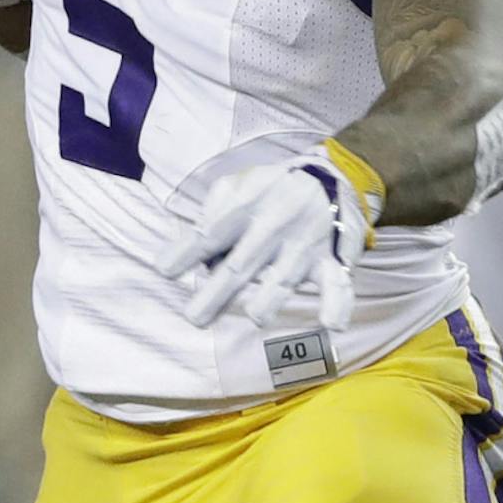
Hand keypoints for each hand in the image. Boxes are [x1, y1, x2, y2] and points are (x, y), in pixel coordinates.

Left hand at [158, 147, 374, 332]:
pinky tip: (331, 324)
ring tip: (256, 317)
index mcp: (247, 204)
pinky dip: (338, 304)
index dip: (185, 252)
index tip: (164, 271)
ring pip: (284, 278)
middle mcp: (274, 224)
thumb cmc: (271, 189)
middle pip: (242, 265)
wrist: (332, 178)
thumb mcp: (237, 184)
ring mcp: (303, 244)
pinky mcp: (330, 259)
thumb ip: (211, 212)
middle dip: (217, 293)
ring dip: (270, 300)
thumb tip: (191, 251)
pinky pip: (338, 283)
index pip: (211, 231)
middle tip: (195, 318)